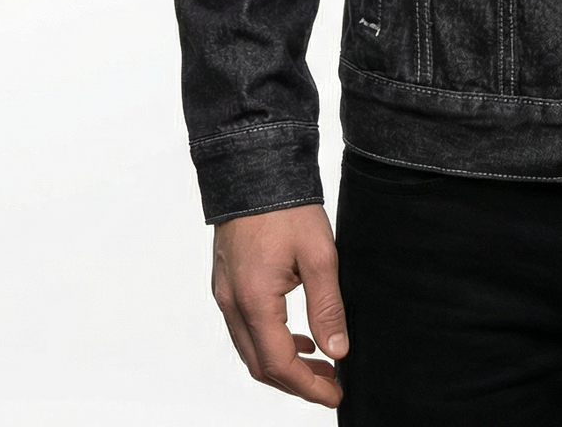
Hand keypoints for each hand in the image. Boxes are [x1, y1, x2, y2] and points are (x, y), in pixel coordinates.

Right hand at [211, 203, 348, 407]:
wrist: (255, 168)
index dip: (308, 386)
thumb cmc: (287, 208)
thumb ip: (327, 306)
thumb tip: (337, 350)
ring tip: (319, 363)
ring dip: (282, 363)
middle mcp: (232, 303)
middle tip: (330, 384)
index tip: (335, 393)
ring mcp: (224, 294)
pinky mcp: (225, 283)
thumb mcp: (319, 255)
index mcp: (254, 300)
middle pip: (260, 365)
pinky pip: (244, 328)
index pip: (279, 364)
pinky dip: (269, 342)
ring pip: (250, 349)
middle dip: (296, 382)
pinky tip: (296, 335)